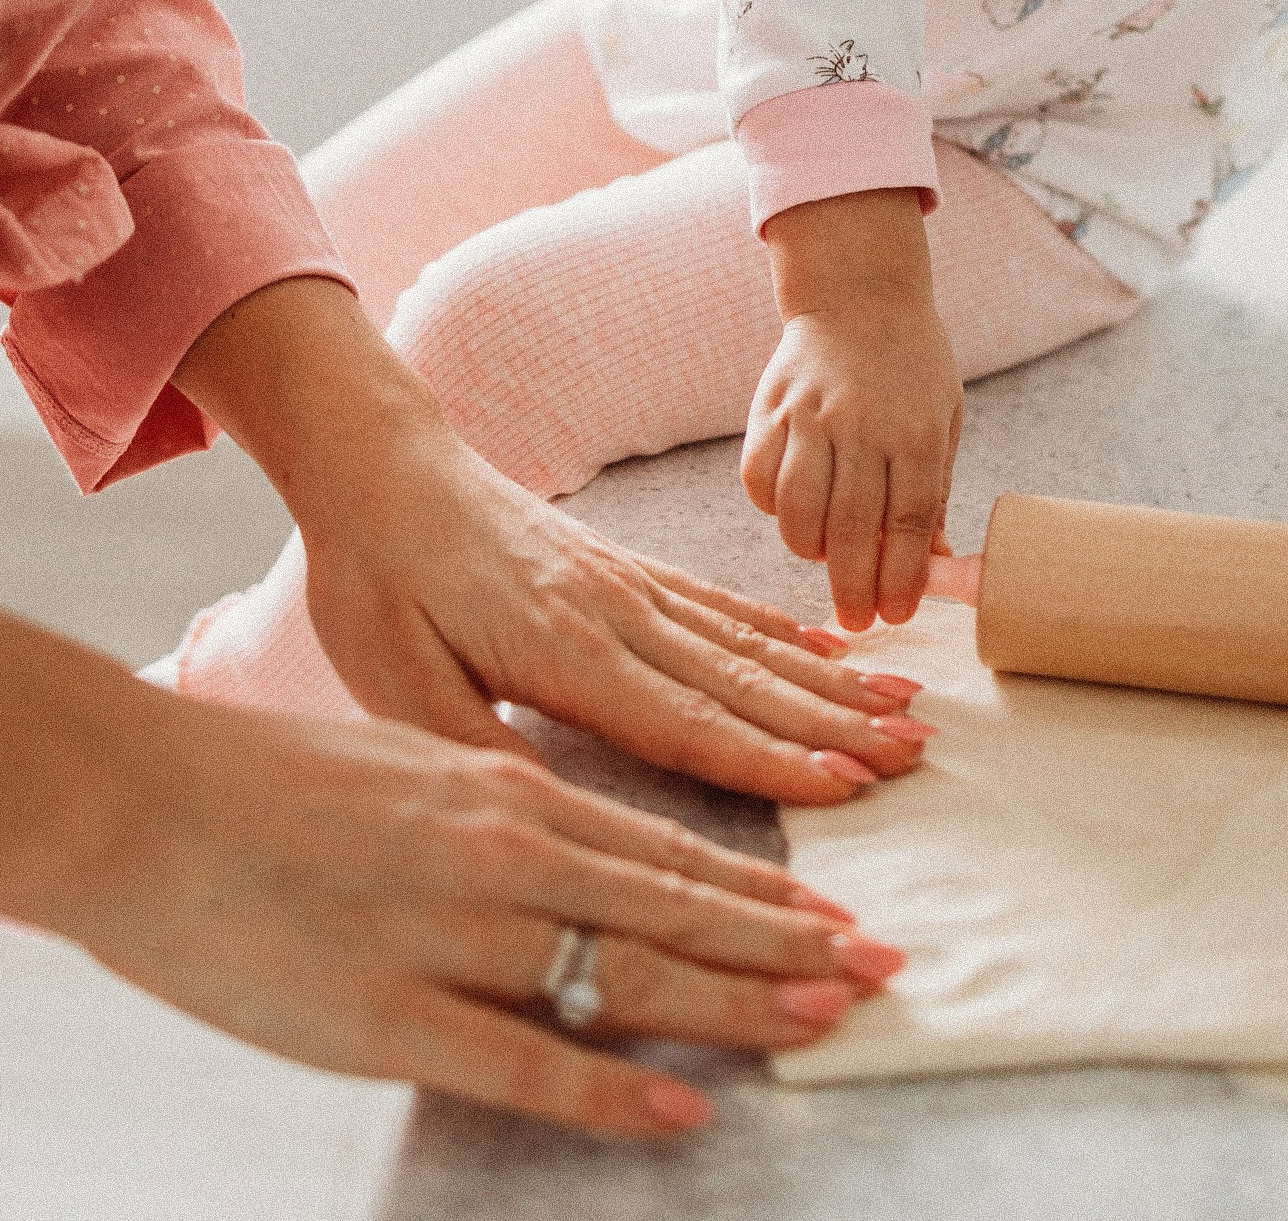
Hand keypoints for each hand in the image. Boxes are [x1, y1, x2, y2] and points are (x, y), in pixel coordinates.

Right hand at [0, 596, 903, 1142]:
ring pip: (629, 970)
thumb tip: (571, 828)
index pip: (666, 846)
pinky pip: (527, 1061)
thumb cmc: (271, 783)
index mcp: (505, 788)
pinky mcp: (391, 1017)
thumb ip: (496, 795)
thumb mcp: (411, 756)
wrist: (143, 802)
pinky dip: (614, 1089)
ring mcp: (452, 934)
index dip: (760, 886)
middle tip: (881, 968)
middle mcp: (502, 851)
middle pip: (676, 906)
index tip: (839, 913)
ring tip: (828, 1013)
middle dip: (788, 942)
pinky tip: (684, 1107)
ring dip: (739, 996)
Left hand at [177, 280, 927, 804]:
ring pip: (744, 639)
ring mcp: (626, 582)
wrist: (378, 465)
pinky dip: (781, 627)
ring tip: (900, 705)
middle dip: (832, 723)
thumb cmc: (374, 580)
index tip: (845, 786)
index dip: (769, 760)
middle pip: (740, 680)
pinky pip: (717, 602)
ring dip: (825, 678)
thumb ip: (474, 752)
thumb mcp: (392, 682)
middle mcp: (614, 610)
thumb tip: (548, 823)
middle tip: (913, 753)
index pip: (684, 720)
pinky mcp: (622, 566)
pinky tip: (825, 645)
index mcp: (562, 648)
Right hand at [742, 190, 962, 631]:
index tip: (897, 616)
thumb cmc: (911, 365)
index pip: (909, 522)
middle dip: (854, 587)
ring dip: (810, 552)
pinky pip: (759, 477)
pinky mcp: (771, 408)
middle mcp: (863, 425)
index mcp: (917, 431)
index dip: (901, 577)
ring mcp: (811, 415)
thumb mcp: (943, 418)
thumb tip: (934, 566)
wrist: (858, 292)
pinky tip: (791, 515)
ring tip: (824, 564)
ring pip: (799, 510)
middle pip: (853, 528)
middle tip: (856, 623)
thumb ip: (934, 491)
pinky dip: (771, 509)